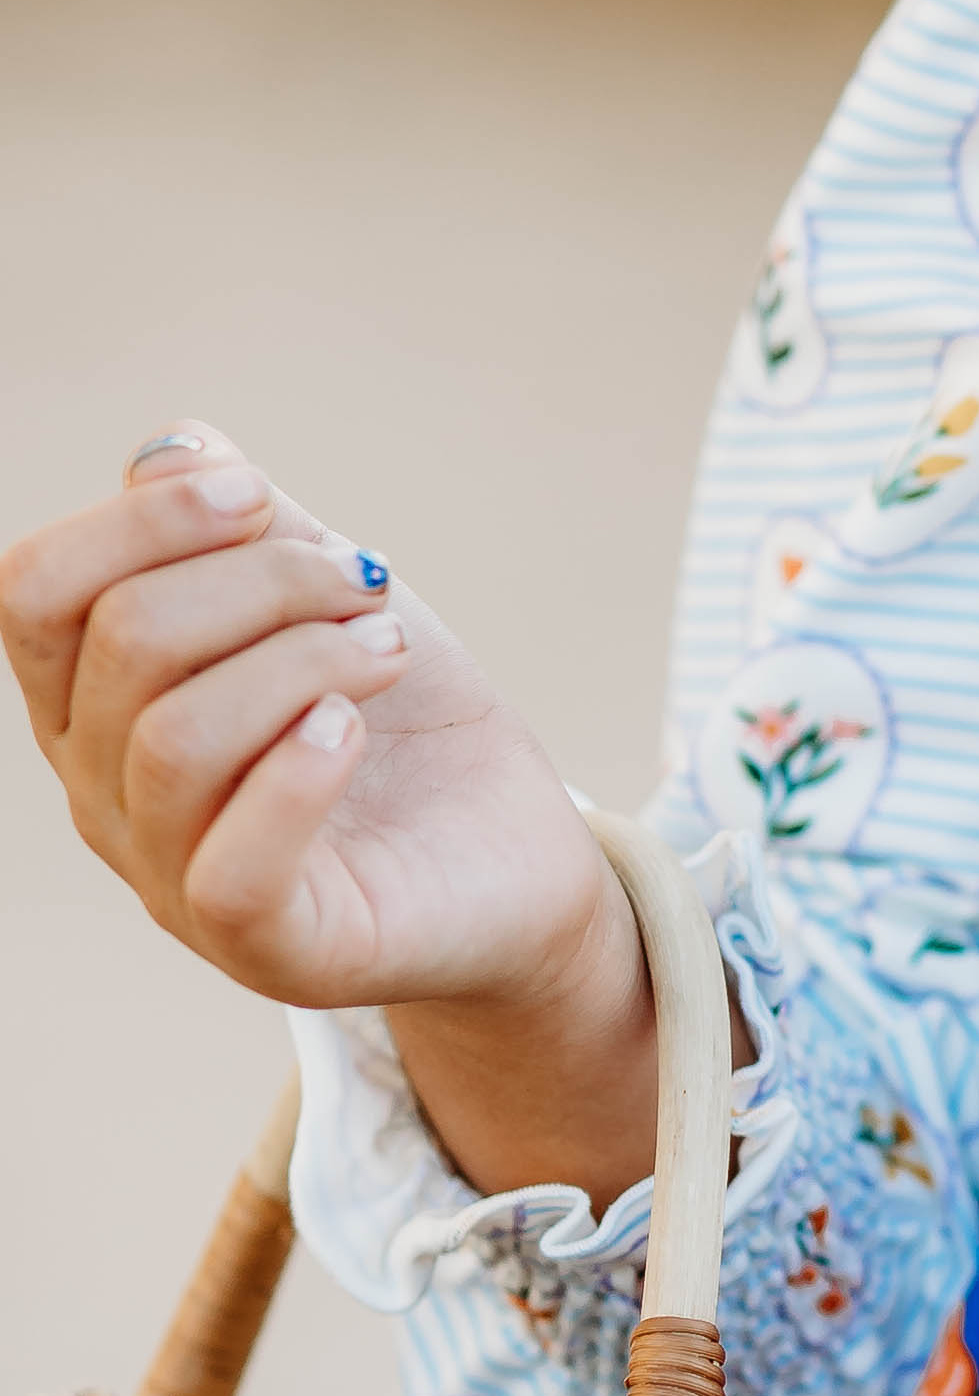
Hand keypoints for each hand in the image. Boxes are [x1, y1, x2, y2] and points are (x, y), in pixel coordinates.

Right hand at [2, 418, 654, 1194]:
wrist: (515, 855)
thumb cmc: (404, 724)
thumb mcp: (329, 601)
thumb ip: (248, 528)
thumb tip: (171, 447)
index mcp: (95, 702)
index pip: (39, 589)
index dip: (143, 518)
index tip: (262, 496)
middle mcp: (106, 794)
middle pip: (123, 641)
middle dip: (264, 578)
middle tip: (366, 582)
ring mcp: (172, 881)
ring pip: (173, 737)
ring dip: (302, 658)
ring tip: (385, 648)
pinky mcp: (266, 947)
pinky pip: (232, 862)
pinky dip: (299, 770)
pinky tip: (354, 729)